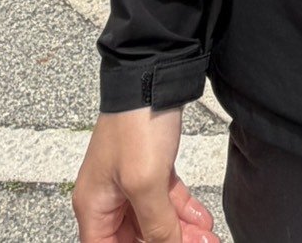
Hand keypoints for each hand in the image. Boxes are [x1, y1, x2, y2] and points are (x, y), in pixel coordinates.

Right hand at [72, 107, 220, 242]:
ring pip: (154, 219)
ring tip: (206, 238)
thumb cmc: (136, 123)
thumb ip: (156, 225)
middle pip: (134, 237)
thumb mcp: (145, 183)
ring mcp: (130, 179)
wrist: (153, 75)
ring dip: (180, 231)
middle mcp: (108, 195)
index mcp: (94, 205)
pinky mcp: (149, 163)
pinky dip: (183, 210)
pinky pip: (165, 198)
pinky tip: (201, 219)